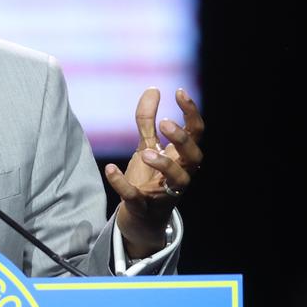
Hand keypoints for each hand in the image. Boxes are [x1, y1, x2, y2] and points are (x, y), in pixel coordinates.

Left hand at [104, 88, 204, 258]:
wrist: (140, 217)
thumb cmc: (149, 177)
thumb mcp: (147, 145)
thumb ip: (147, 119)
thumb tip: (153, 89)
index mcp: (182, 157)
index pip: (196, 133)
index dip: (191, 113)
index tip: (179, 92)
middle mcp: (180, 175)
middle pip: (195, 156)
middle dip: (182, 139)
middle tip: (165, 124)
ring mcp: (164, 193)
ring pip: (178, 180)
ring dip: (164, 164)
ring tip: (146, 151)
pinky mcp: (143, 207)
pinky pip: (136, 198)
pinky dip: (122, 185)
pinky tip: (110, 169)